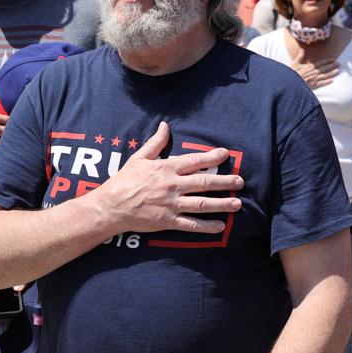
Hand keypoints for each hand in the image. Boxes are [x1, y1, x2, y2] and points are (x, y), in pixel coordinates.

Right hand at [93, 122, 243, 234]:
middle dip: (225, 182)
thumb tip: (165, 125)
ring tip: (237, 203)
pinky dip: (207, 226)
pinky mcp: (168, 221)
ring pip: (202, 204)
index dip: (212, 157)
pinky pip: (191, 225)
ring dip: (222, 204)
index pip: (194, 161)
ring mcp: (171, 205)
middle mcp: (172, 186)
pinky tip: (220, 226)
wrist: (111, 206)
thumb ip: (156, 143)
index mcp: (166, 169)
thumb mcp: (139, 158)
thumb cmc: (124, 180)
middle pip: (204, 183)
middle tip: (240, 181)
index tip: (225, 154)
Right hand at [292, 58, 338, 89]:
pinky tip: (332, 81)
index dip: (327, 61)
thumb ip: (300, 56)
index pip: (320, 63)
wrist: (290, 83)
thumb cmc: (291, 73)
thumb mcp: (295, 63)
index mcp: (310, 66)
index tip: (333, 59)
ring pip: (325, 75)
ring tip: (338, 71)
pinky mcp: (314, 85)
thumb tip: (302, 49)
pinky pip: (322, 83)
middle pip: (325, 68)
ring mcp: (314, 79)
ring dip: (332, 73)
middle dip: (332, 66)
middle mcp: (314, 72)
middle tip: (339, 64)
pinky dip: (327, 82)